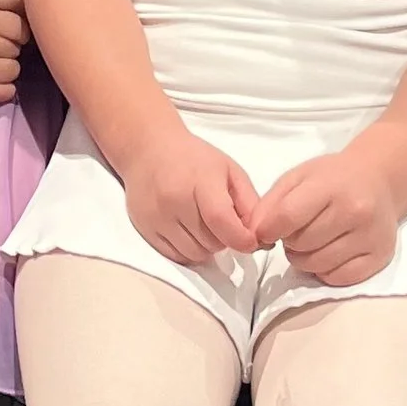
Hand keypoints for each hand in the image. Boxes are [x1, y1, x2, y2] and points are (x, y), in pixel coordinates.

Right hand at [122, 124, 258, 266]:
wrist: (147, 149)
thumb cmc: (192, 158)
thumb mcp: (229, 170)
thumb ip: (249, 202)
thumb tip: (261, 235)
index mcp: (199, 181)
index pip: (221, 220)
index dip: (241, 238)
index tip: (251, 241)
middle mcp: (174, 201)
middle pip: (211, 242)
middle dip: (225, 239)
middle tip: (223, 223)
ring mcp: (157, 217)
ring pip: (194, 254)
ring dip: (207, 247)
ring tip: (204, 226)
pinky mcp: (145, 229)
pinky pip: (175, 257)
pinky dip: (188, 251)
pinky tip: (189, 232)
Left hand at [250, 140, 401, 290]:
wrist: (379, 180)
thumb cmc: (334, 178)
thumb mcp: (298, 177)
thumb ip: (272, 203)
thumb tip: (255, 234)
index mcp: (332, 186)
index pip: (288, 216)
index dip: (268, 229)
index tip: (266, 231)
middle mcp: (356, 211)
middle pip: (302, 244)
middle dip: (290, 242)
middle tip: (297, 231)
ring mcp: (370, 236)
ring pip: (317, 265)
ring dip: (305, 258)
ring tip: (311, 242)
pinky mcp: (379, 257)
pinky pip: (338, 278)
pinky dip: (325, 271)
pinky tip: (328, 252)